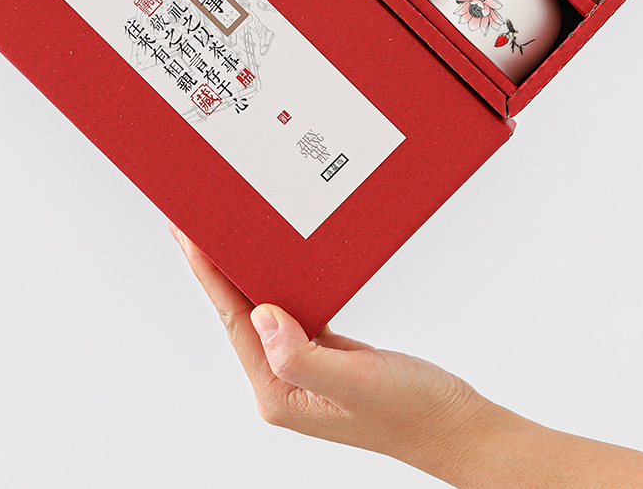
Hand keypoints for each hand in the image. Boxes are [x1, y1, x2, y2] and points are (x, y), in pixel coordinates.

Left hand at [166, 222, 487, 482]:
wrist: (455, 424)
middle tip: (198, 219)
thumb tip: (261, 314)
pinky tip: (279, 257)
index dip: (209, 273)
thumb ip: (303, 354)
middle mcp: (284, 382)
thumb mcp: (355, 382)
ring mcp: (305, 368)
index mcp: (279, 393)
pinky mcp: (328, 353)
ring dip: (251, 269)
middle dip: (220, 265)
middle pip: (242, 312)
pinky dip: (285, 280)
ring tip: (229, 229)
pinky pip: (295, 308)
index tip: (187, 233)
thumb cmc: (411, 411)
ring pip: (267, 307)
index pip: (235, 322)